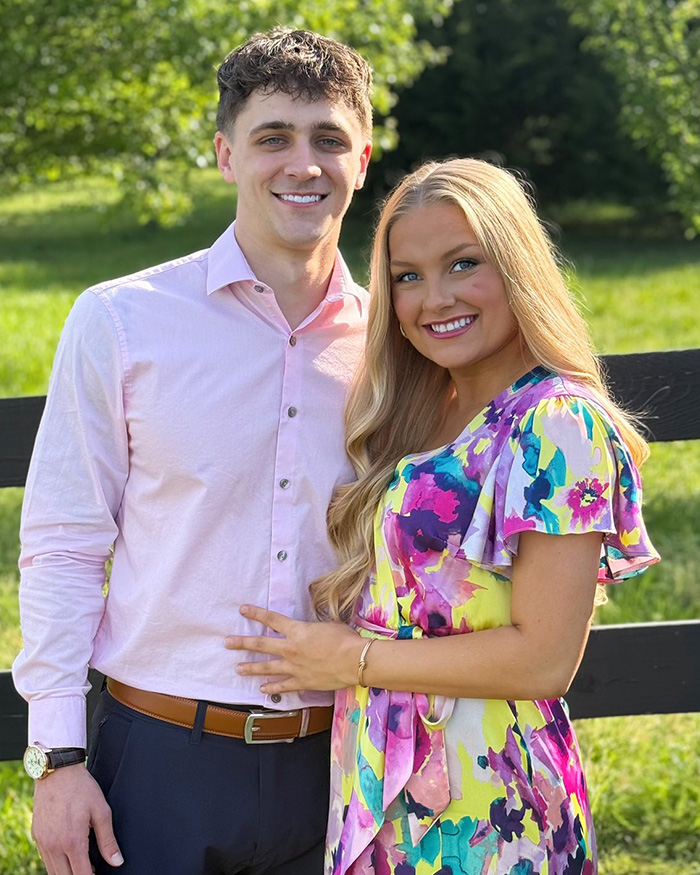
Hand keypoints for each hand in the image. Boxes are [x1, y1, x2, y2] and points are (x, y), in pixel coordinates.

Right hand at [32, 764, 122, 874]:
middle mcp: (54, 846)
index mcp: (72, 841)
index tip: (99, 873)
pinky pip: (45, 859)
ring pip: (53, 871)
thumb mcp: (101, 811)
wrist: (57, 772)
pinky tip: (69, 853)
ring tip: (83, 863)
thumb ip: (108, 840)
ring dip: (67, 872)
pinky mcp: (36, 836)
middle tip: (94, 869)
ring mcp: (42, 842)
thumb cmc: (82, 789)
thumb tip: (116, 862)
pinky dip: (57, 862)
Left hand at [225, 605, 363, 694]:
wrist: (354, 660)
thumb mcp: (327, 625)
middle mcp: (291, 648)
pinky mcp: (301, 682)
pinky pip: (282, 686)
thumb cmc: (345, 639)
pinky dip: (271, 688)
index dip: (256, 614)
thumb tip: (308, 630)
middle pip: (261, 645)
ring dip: (251, 667)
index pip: (272, 620)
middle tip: (227, 642)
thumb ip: (312, 628)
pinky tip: (262, 689)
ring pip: (267, 667)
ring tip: (238, 668)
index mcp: (297, 631)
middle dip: (242, 643)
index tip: (242, 610)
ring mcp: (294, 667)